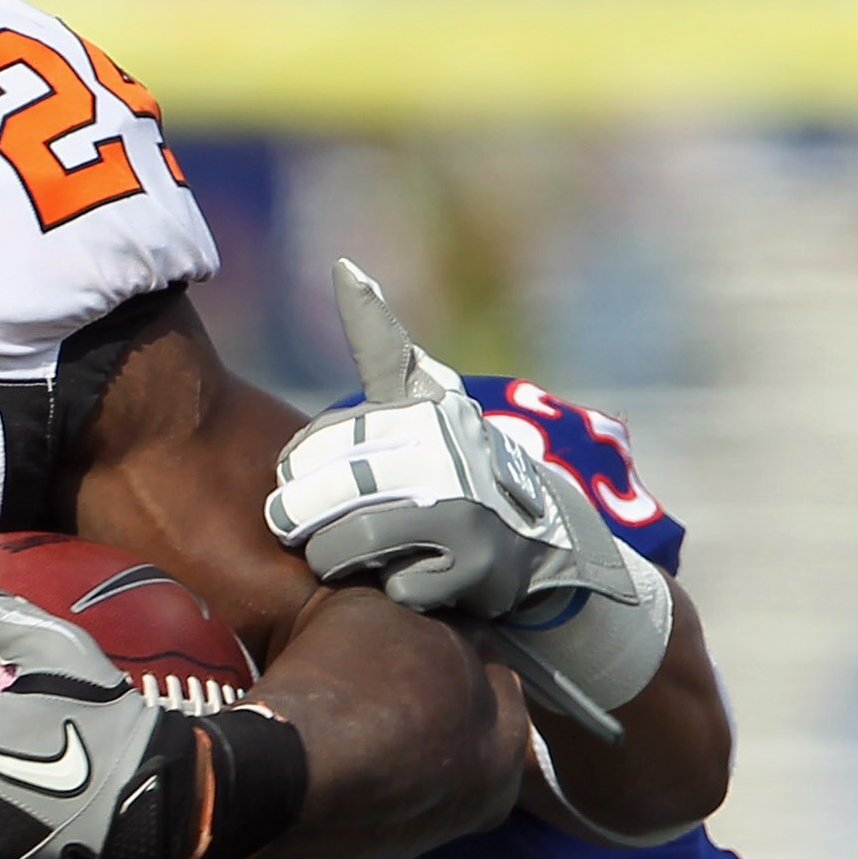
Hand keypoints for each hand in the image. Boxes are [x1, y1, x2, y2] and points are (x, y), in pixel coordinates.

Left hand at [264, 260, 653, 735]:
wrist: (554, 543)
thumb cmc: (464, 467)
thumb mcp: (431, 398)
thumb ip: (383, 346)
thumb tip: (344, 268)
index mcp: (426, 409)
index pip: (320, 438)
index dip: (305, 464)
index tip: (307, 473)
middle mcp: (445, 449)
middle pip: (321, 495)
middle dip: (304, 519)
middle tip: (309, 528)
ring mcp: (464, 507)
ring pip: (345, 545)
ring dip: (336, 558)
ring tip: (350, 557)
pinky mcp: (478, 566)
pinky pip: (392, 588)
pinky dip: (394, 590)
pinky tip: (416, 577)